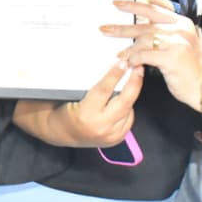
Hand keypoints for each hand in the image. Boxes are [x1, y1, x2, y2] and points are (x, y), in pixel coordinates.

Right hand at [13, 60, 142, 148]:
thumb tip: (110, 68)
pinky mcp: (116, 139)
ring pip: (129, 109)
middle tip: (138, 68)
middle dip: (134, 83)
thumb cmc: (65, 110)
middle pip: (124, 101)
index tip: (123, 63)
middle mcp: (100, 127)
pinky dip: (128, 107)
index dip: (115, 75)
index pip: (104, 90)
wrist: (63, 133)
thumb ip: (91, 86)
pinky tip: (124, 100)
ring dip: (132, 94)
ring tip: (132, 80)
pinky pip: (129, 119)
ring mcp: (110, 135)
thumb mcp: (72, 96)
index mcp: (85, 115)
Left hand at [102, 0, 201, 109]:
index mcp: (182, 23)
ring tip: (117, 53)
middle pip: (145, 24)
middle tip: (105, 27)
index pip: (155, 8)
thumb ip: (163, 34)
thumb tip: (138, 28)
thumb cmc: (190, 68)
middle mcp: (180, 29)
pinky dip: (135, 59)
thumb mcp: (180, 44)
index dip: (134, 5)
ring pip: (144, 39)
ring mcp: (177, 43)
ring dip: (127, 47)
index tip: (117, 4)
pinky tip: (129, 63)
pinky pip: (145, 55)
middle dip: (122, 26)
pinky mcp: (172, 58)